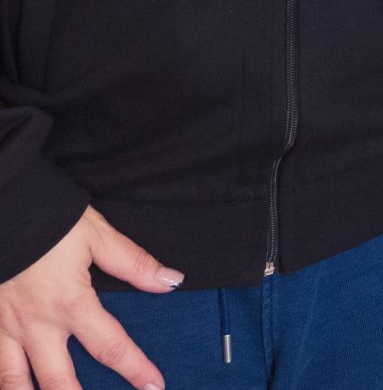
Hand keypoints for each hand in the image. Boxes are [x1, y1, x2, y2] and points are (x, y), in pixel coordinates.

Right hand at [0, 208, 180, 389]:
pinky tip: (10, 385)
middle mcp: (35, 325)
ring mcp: (3, 328)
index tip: (153, 386)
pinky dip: (1, 379)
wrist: (1, 205)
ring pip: (13, 381)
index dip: (134, 369)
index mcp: (70, 304)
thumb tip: (171, 282)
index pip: (110, 346)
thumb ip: (133, 264)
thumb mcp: (97, 236)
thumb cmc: (48, 220)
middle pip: (57, 380)